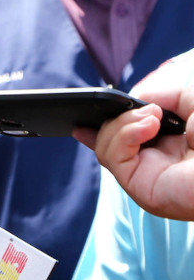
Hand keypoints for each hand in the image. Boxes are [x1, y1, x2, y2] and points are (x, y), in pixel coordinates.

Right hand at [73, 86, 193, 221]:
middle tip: (147, 111)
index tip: (94, 106)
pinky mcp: (142, 187)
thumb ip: (155, 92)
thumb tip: (132, 104)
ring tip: (153, 117)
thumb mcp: (190, 94)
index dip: (113, 117)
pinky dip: (123, 134)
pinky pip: (112, 157)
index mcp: (173, 141)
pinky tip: (149, 125)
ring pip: (107, 145)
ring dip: (122, 123)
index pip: (131, 130)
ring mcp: (148, 175)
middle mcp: (159, 160)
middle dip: (115, 117)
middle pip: (111, 137)